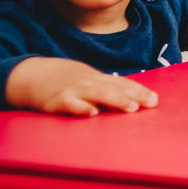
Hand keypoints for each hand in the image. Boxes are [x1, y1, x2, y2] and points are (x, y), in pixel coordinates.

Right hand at [5, 57, 158, 116]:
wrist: (31, 75)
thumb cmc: (65, 81)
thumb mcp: (88, 81)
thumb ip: (107, 90)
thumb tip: (132, 101)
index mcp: (98, 79)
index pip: (122, 84)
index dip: (139, 91)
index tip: (156, 100)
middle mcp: (89, 83)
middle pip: (115, 88)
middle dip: (134, 96)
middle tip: (150, 103)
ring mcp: (73, 90)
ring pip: (98, 94)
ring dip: (116, 100)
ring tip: (131, 108)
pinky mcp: (56, 101)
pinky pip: (70, 104)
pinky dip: (81, 107)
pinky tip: (92, 113)